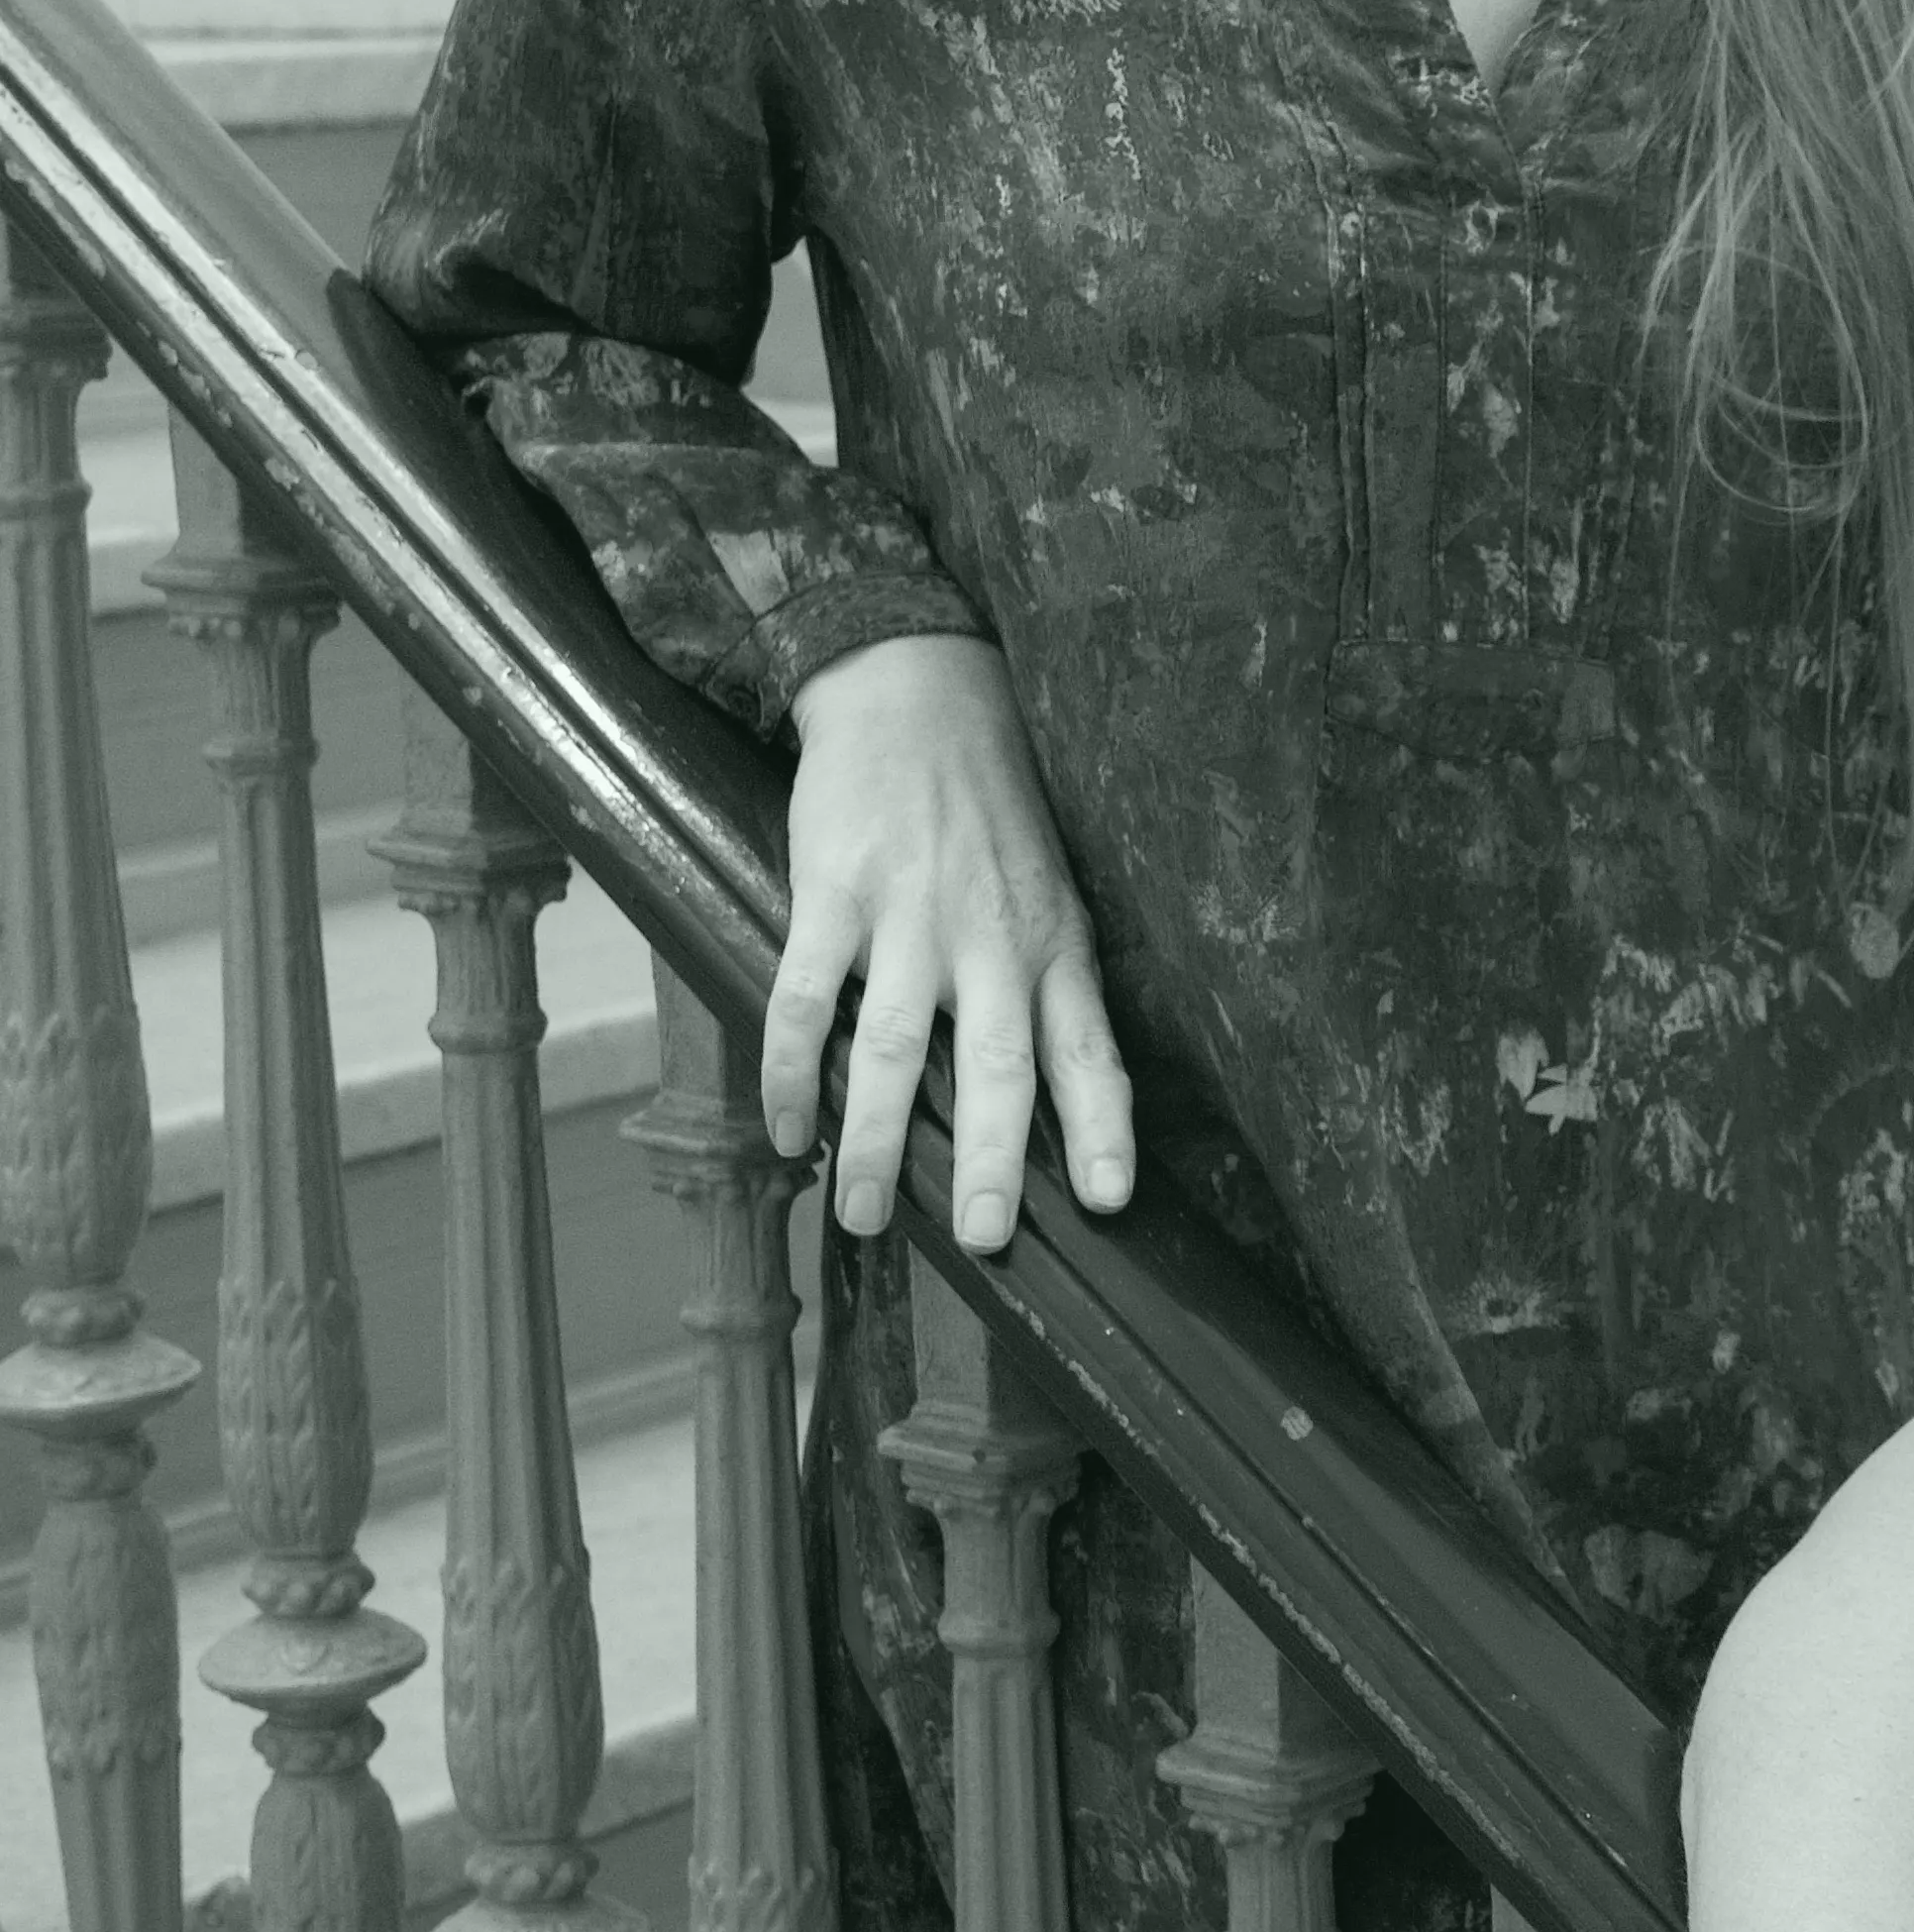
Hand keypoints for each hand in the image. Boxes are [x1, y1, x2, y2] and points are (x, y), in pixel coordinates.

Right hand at [770, 633, 1138, 1249]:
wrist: (920, 695)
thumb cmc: (992, 816)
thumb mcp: (1050, 896)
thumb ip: (1047, 992)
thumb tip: (1047, 1108)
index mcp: (1054, 946)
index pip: (1090, 1050)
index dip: (1103, 1127)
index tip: (1110, 1200)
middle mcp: (991, 939)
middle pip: (997, 1064)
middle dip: (989, 1158)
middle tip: (981, 1236)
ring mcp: (911, 916)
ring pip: (892, 1046)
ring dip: (873, 1137)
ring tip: (859, 1213)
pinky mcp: (836, 893)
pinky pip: (806, 998)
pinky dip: (788, 1070)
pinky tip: (785, 1128)